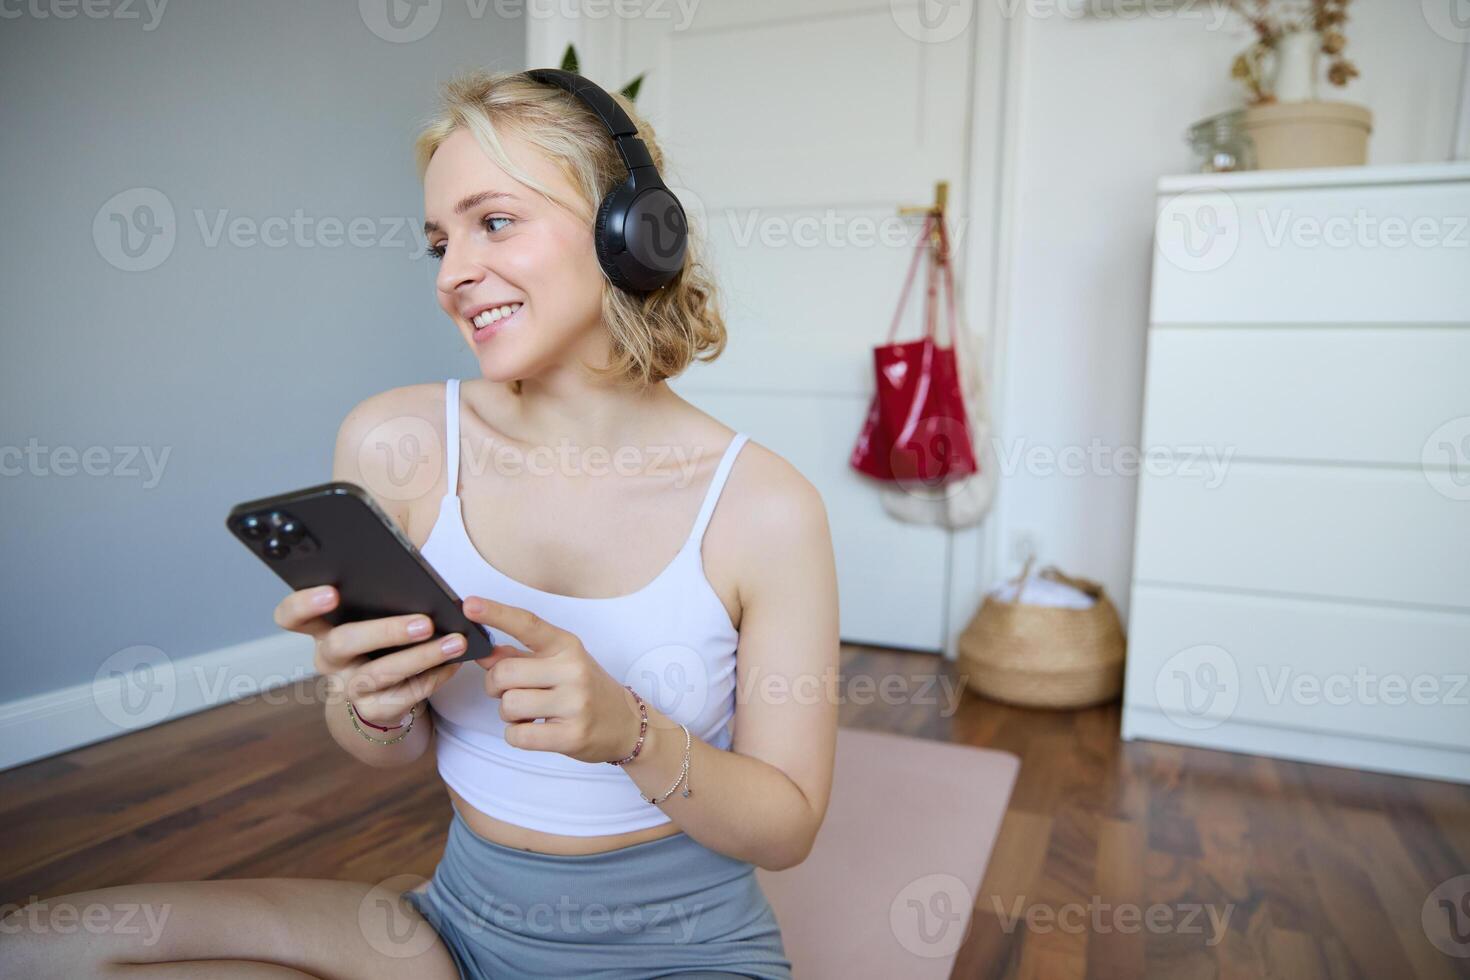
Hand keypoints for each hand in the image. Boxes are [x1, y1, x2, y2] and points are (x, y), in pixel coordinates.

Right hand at [272, 585, 469, 728]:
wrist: (385, 692)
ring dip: (421, 657)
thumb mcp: (372, 613)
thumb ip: (377, 588)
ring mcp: (348, 687)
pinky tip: (453, 663)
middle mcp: (329, 658)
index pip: (291, 615)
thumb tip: (404, 555)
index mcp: (322, 626)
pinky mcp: (373, 710)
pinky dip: (433, 678)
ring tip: (454, 642)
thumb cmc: (380, 637)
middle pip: (342, 643)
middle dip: (385, 631)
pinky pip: (403, 697)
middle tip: (424, 622)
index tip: (332, 591)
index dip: (304, 604)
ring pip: (379, 674)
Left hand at [462, 595, 642, 763]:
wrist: (626, 724)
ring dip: (508, 713)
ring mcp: (575, 702)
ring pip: (509, 704)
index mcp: (566, 646)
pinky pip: (518, 735)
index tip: (470, 604)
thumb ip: (519, 656)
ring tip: (530, 713)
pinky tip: (534, 729)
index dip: (495, 613)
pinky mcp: (572, 735)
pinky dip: (516, 734)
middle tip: (511, 692)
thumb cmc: (586, 690)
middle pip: (504, 672)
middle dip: (496, 686)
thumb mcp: (558, 664)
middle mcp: (573, 669)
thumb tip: (482, 652)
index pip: (527, 624)